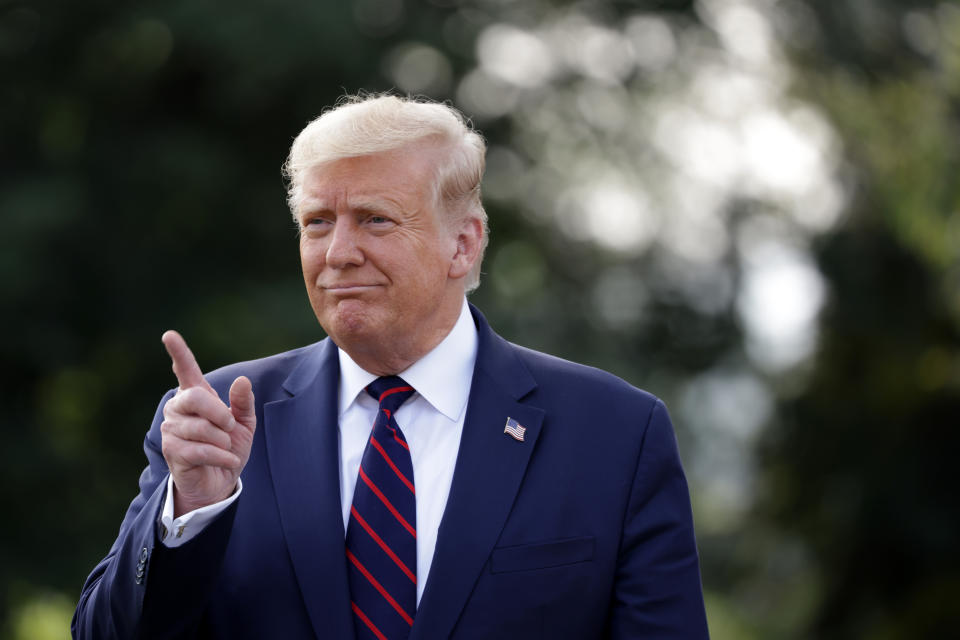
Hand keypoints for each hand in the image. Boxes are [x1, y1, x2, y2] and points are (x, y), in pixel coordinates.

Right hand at [160, 330, 255, 516]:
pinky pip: (201, 450)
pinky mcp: (172, 452)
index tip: (169, 335)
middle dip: (219, 414)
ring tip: (225, 448)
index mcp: (195, 397)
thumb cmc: (228, 447)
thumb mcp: (244, 423)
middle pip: (196, 398)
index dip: (179, 353)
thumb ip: (243, 403)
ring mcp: (171, 430)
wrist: (220, 481)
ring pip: (202, 428)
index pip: (186, 371)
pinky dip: (222, 456)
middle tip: (229, 427)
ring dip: (223, 441)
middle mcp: (178, 409)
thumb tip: (242, 380)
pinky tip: (227, 461)